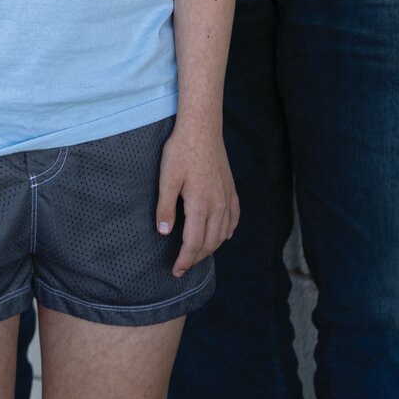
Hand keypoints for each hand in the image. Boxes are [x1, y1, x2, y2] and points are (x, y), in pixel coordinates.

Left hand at [156, 117, 238, 276]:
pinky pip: (234, 218)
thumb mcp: (167, 178)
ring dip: (211, 247)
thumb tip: (164, 233)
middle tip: (183, 266)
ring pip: (223, 234)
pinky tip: (223, 235)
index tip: (176, 271)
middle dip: (196, 258)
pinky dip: (228, 232)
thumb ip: (165, 207)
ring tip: (197, 254)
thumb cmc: (181, 150)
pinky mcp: (231, 189)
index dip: (185, 260)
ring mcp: (227, 197)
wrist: (202, 127)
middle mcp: (218, 205)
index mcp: (201, 205)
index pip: (194, 243)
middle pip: (210, 243)